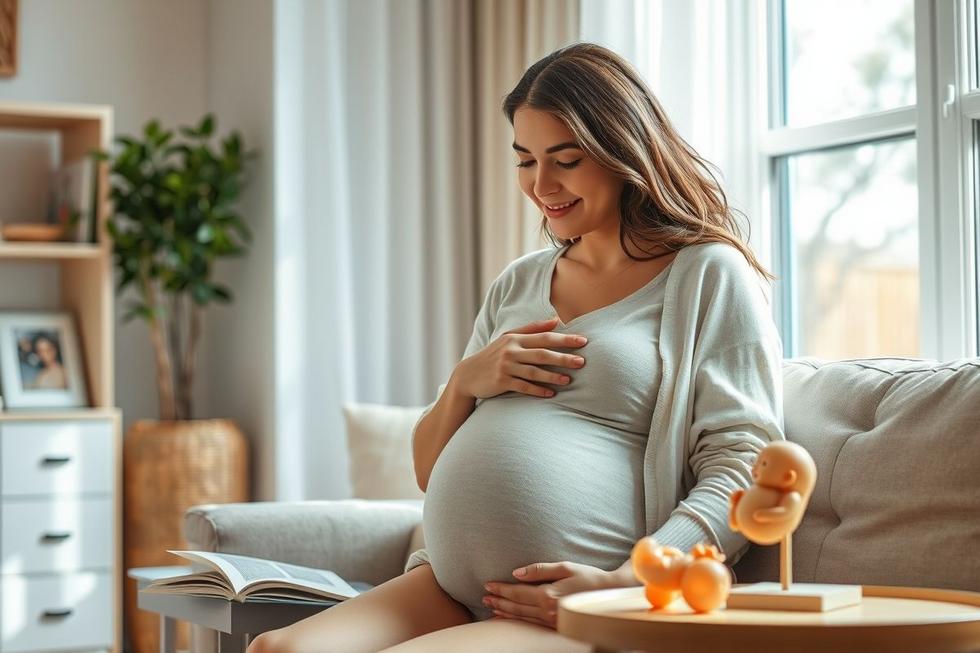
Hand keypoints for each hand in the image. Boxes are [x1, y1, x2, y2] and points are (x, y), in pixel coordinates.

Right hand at [451, 316, 586, 399]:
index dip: (564, 339)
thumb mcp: (509, 338)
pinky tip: (551, 393)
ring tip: (568, 380)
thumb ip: (533, 328)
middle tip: (582, 362)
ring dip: (552, 376)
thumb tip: (556, 320)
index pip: (544, 337)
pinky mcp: (501, 381)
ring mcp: (505, 366)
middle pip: (542, 354)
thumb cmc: (493, 355)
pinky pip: (523, 386)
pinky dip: (537, 390)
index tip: (583, 341)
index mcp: (515, 338)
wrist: (468, 374)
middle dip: (563, 357)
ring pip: (534, 372)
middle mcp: (510, 351)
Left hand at [482, 561, 619, 629]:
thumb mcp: (565, 567)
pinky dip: (519, 621)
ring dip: (506, 612)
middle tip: (485, 597)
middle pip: (517, 607)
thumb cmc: (589, 576)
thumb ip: (539, 570)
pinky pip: (533, 624)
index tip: (488, 585)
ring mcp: (553, 621)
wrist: (610, 595)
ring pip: (523, 618)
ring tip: (492, 607)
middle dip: (499, 601)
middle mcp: (549, 611)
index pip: (518, 592)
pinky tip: (511, 617)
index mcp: (549, 595)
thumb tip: (516, 573)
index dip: (501, 588)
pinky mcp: (557, 626)